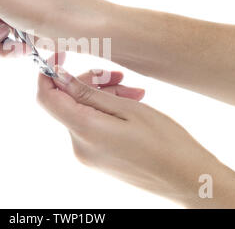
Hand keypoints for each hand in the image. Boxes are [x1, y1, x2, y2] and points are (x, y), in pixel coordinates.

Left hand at [37, 57, 234, 207]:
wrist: (188, 179)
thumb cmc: (165, 143)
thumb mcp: (128, 109)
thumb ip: (88, 94)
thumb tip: (59, 78)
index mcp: (84, 131)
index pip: (46, 97)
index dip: (47, 73)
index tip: (61, 55)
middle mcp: (78, 146)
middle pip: (68, 102)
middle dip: (90, 82)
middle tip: (119, 75)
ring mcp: (87, 155)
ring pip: (83, 112)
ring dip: (105, 96)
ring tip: (135, 93)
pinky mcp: (97, 158)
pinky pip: (92, 125)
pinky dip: (107, 111)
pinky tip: (132, 105)